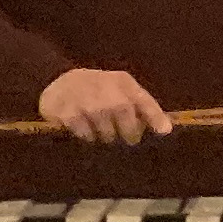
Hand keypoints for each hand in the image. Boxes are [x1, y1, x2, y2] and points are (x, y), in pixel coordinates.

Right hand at [39, 67, 175, 144]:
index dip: (155, 115)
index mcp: (122, 81)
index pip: (142, 98)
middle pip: (122, 110)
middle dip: (129, 130)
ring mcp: (82, 97)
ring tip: (105, 136)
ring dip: (107, 135)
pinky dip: (88, 136)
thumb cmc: (98, 91)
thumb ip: (139, 106)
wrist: (58, 82)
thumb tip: (163, 129)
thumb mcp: (120, 91)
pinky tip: (87, 134)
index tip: (164, 132)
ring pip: (103, 124)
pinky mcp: (65, 110)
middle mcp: (103, 85)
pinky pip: (83, 131)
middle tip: (128, 140)